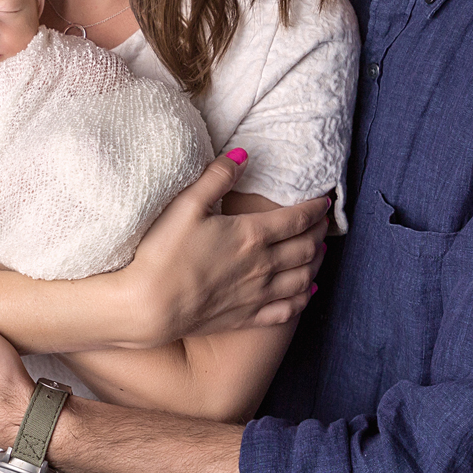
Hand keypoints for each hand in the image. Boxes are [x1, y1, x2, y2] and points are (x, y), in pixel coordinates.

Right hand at [118, 152, 328, 346]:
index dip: (314, 209)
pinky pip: (287, 310)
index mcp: (251, 235)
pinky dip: (303, 298)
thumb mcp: (186, 205)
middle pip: (305, 247)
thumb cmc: (163, 253)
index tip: (324, 201)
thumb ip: (217, 178)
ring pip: (302, 277)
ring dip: (316, 263)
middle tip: (324, 223)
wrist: (149, 306)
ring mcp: (257, 294)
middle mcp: (262, 265)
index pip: (296, 219)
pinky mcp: (247, 317)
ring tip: (320, 252)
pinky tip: (307, 292)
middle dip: (319, 232)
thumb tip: (243, 156)